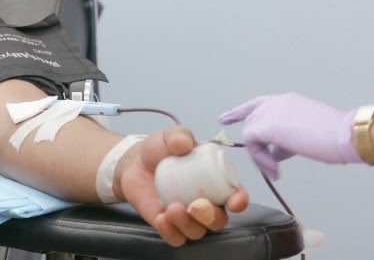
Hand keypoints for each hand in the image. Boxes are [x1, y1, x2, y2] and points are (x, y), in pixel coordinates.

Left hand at [117, 126, 248, 246]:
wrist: (134, 163)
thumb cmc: (159, 150)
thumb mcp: (170, 136)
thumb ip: (179, 135)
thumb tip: (184, 143)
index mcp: (216, 181)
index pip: (236, 195)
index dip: (239, 200)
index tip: (234, 202)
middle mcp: (206, 203)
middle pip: (218, 220)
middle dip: (211, 216)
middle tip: (195, 205)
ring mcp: (188, 217)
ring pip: (198, 232)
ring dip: (188, 224)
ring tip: (172, 209)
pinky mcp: (169, 226)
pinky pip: (175, 238)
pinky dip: (170, 232)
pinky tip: (161, 218)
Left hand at [219, 92, 361, 179]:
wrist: (346, 134)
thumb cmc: (336, 138)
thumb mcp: (306, 135)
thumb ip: (287, 140)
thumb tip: (277, 151)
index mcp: (288, 101)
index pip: (258, 104)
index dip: (240, 112)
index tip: (225, 118)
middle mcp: (276, 102)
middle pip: (251, 121)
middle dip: (254, 145)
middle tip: (267, 165)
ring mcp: (270, 112)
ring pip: (251, 135)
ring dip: (261, 157)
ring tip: (276, 170)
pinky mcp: (266, 125)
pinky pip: (252, 144)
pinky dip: (262, 159)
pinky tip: (275, 168)